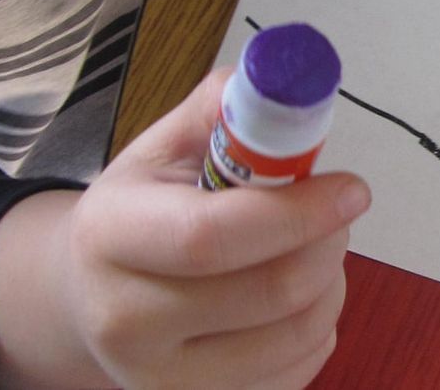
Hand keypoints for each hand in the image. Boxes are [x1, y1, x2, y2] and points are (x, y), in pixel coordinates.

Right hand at [0, 69, 370, 389]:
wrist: (86, 295)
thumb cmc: (143, 206)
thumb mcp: (166, 144)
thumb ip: (223, 107)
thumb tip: (284, 80)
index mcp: (112, 235)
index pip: (211, 237)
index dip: (296, 213)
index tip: (353, 188)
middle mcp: (126, 321)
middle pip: (267, 292)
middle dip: (328, 241)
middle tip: (341, 208)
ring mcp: (158, 382)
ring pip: (292, 336)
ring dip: (332, 281)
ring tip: (317, 246)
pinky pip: (295, 373)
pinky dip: (319, 327)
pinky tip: (299, 294)